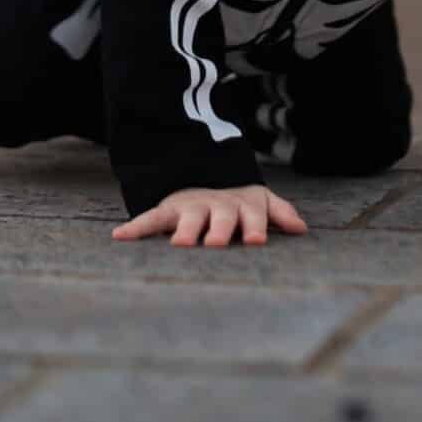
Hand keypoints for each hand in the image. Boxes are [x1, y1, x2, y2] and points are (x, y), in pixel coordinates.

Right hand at [110, 184, 308, 246]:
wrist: (203, 176)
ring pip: (189, 218)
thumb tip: (301, 228)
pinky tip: (120, 237)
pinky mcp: (169, 210)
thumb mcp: (261, 202)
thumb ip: (280, 213)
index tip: (255, 242)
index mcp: (244, 205)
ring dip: (186, 230)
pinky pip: (151, 218)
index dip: (254, 227)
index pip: (252, 215)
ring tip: (180, 244)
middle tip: (216, 244)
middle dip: (219, 230)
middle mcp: (218, 205)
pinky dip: (136, 227)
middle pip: (221, 217)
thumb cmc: (238, 203)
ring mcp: (192, 206)